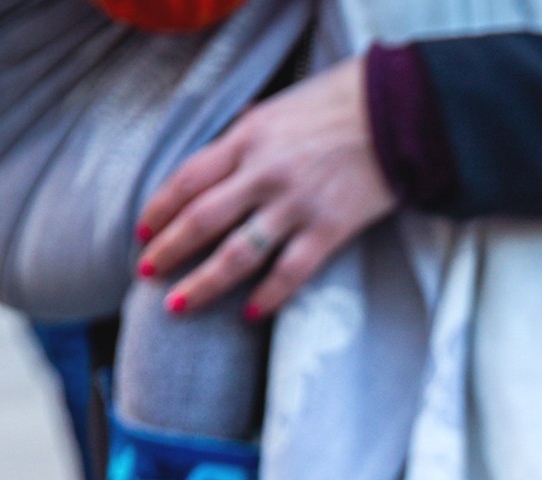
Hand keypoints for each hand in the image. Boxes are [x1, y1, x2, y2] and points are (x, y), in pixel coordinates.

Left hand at [137, 56, 398, 319]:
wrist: (398, 114)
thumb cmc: (339, 104)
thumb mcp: (277, 108)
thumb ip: (246, 137)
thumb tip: (221, 162)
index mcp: (246, 139)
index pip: (187, 180)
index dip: (159, 209)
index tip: (143, 232)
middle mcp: (263, 174)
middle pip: (201, 220)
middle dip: (169, 251)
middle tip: (147, 274)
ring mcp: (296, 205)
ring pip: (237, 253)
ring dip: (203, 283)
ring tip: (178, 305)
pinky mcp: (330, 229)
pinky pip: (290, 271)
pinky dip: (268, 295)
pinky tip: (251, 313)